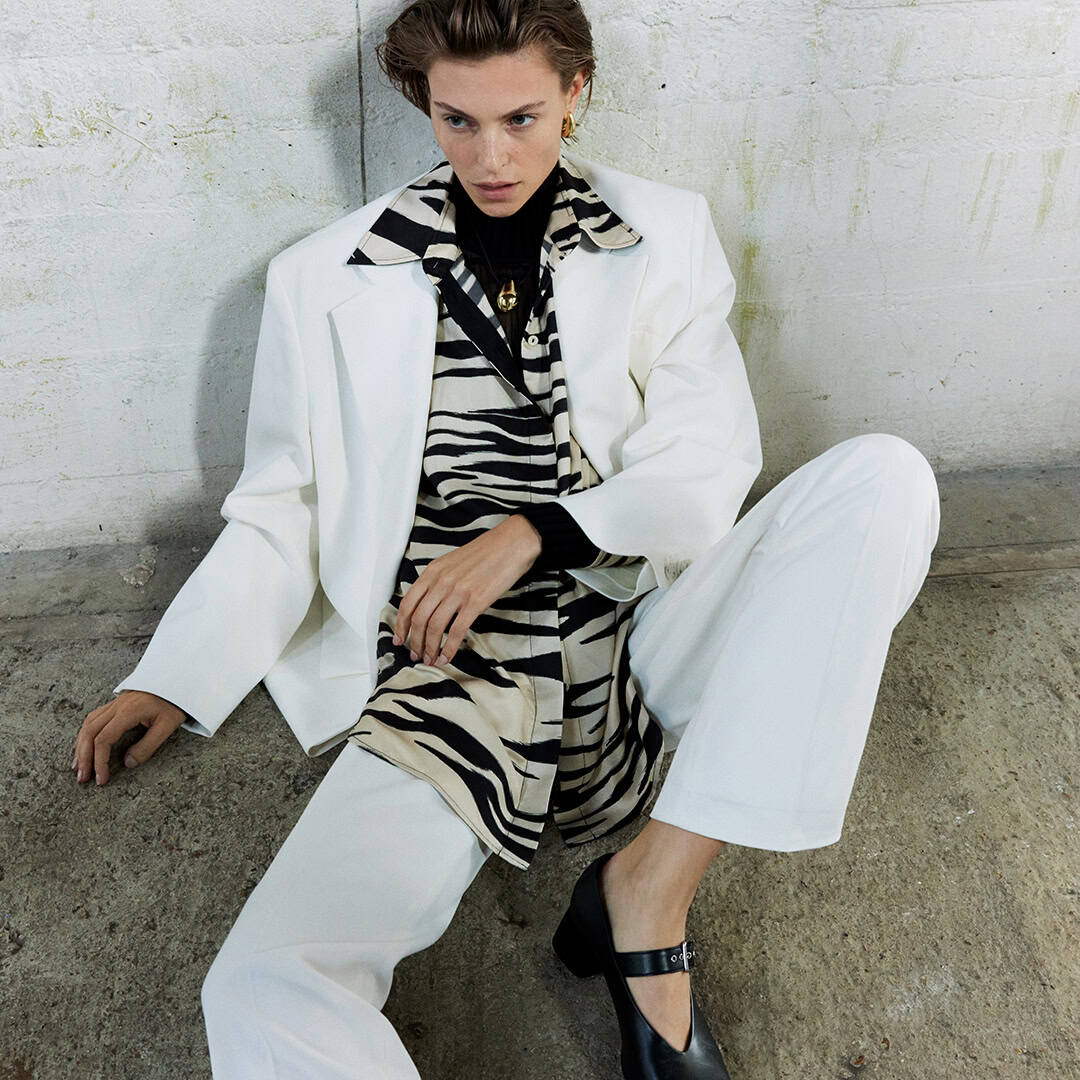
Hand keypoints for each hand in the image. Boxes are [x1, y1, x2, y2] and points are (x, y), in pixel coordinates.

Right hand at [72, 689, 187, 786]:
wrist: (178, 681)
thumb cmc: (174, 703)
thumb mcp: (167, 726)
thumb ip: (147, 746)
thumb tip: (128, 763)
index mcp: (128, 712)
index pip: (104, 739)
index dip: (99, 761)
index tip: (101, 778)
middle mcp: (117, 706)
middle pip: (90, 732)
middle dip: (84, 757)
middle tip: (83, 778)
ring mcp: (115, 703)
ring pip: (88, 724)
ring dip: (81, 746)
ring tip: (78, 766)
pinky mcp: (117, 704)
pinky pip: (93, 719)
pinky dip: (85, 734)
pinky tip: (83, 745)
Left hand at [393, 513, 542, 667]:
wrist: (512, 543)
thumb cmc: (487, 552)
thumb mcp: (453, 561)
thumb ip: (439, 580)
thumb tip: (429, 603)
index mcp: (433, 571)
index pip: (408, 603)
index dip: (400, 625)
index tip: (399, 638)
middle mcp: (441, 582)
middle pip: (418, 619)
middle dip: (414, 641)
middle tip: (416, 654)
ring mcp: (458, 592)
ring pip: (434, 627)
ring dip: (430, 648)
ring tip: (431, 659)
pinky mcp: (476, 602)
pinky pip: (456, 631)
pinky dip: (449, 648)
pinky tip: (447, 656)